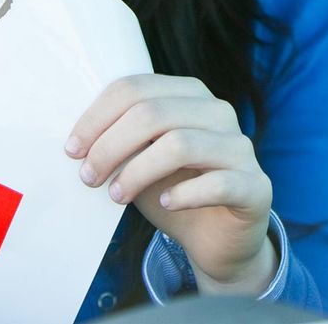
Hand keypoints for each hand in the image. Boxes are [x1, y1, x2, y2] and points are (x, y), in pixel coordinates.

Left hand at [66, 75, 276, 294]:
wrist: (215, 238)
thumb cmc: (171, 189)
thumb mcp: (138, 159)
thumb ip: (119, 141)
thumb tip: (78, 141)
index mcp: (188, 94)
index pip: (135, 89)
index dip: (97, 117)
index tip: (72, 149)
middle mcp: (217, 111)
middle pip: (152, 113)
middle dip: (110, 146)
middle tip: (88, 176)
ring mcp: (240, 147)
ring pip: (179, 144)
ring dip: (137, 171)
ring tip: (116, 195)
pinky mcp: (255, 186)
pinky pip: (217, 183)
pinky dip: (184, 194)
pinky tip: (165, 203)